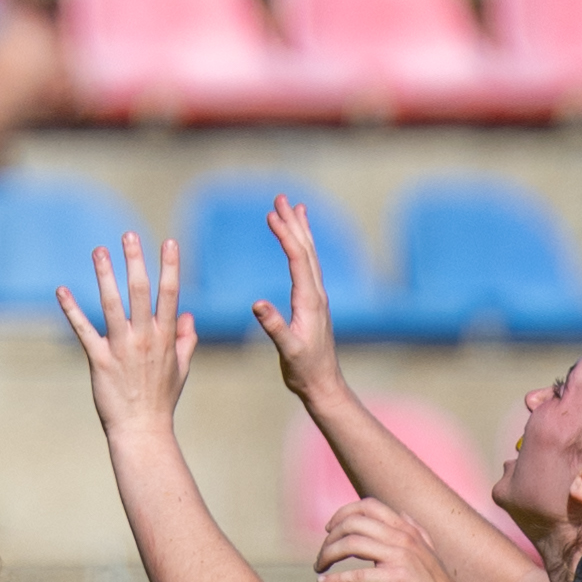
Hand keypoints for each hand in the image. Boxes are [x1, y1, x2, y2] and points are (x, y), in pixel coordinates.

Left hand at [57, 237, 197, 438]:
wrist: (142, 430)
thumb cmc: (161, 399)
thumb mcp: (181, 369)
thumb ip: (185, 341)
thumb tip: (190, 317)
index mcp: (165, 337)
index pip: (170, 294)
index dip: (170, 266)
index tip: (169, 241)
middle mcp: (145, 338)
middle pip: (140, 291)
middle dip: (135, 261)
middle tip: (128, 234)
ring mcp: (121, 348)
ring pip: (112, 304)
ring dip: (105, 275)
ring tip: (98, 251)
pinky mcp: (99, 359)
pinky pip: (83, 329)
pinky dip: (71, 309)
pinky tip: (61, 290)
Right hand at [249, 191, 346, 392]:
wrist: (323, 384)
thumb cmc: (305, 369)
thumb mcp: (288, 350)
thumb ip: (274, 326)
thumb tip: (257, 303)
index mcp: (310, 300)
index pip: (298, 259)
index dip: (286, 236)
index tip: (272, 215)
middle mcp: (317, 294)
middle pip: (307, 250)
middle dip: (294, 223)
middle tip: (282, 197)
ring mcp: (316, 297)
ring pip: (309, 256)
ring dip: (300, 231)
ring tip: (294, 208)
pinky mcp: (312, 303)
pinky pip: (308, 267)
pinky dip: (303, 249)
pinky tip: (299, 245)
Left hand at [312, 499, 466, 581]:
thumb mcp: (428, 552)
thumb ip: (414, 532)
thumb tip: (402, 514)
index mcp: (407, 530)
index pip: (368, 505)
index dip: (343, 513)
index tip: (329, 529)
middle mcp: (404, 538)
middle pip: (354, 523)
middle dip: (330, 537)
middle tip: (322, 555)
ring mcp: (401, 558)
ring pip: (351, 544)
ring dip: (328, 554)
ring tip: (319, 567)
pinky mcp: (398, 580)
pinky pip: (357, 576)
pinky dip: (335, 579)